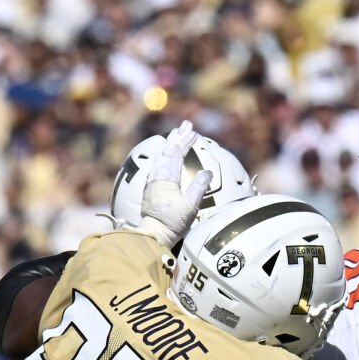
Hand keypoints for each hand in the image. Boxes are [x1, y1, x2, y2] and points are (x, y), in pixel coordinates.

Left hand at [137, 121, 211, 247]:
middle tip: (187, 124)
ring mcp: (153, 181)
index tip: (194, 132)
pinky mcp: (151, 187)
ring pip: (161, 156)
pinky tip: (166, 152)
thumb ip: (198, 188)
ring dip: (170, 143)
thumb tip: (207, 172)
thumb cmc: (173, 223)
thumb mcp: (190, 207)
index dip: (185, 142)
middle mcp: (157, 177)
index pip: (176, 154)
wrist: (154, 234)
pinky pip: (157, 163)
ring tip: (177, 133)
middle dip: (178, 136)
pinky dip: (164, 153)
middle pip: (167, 150)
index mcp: (167, 179)